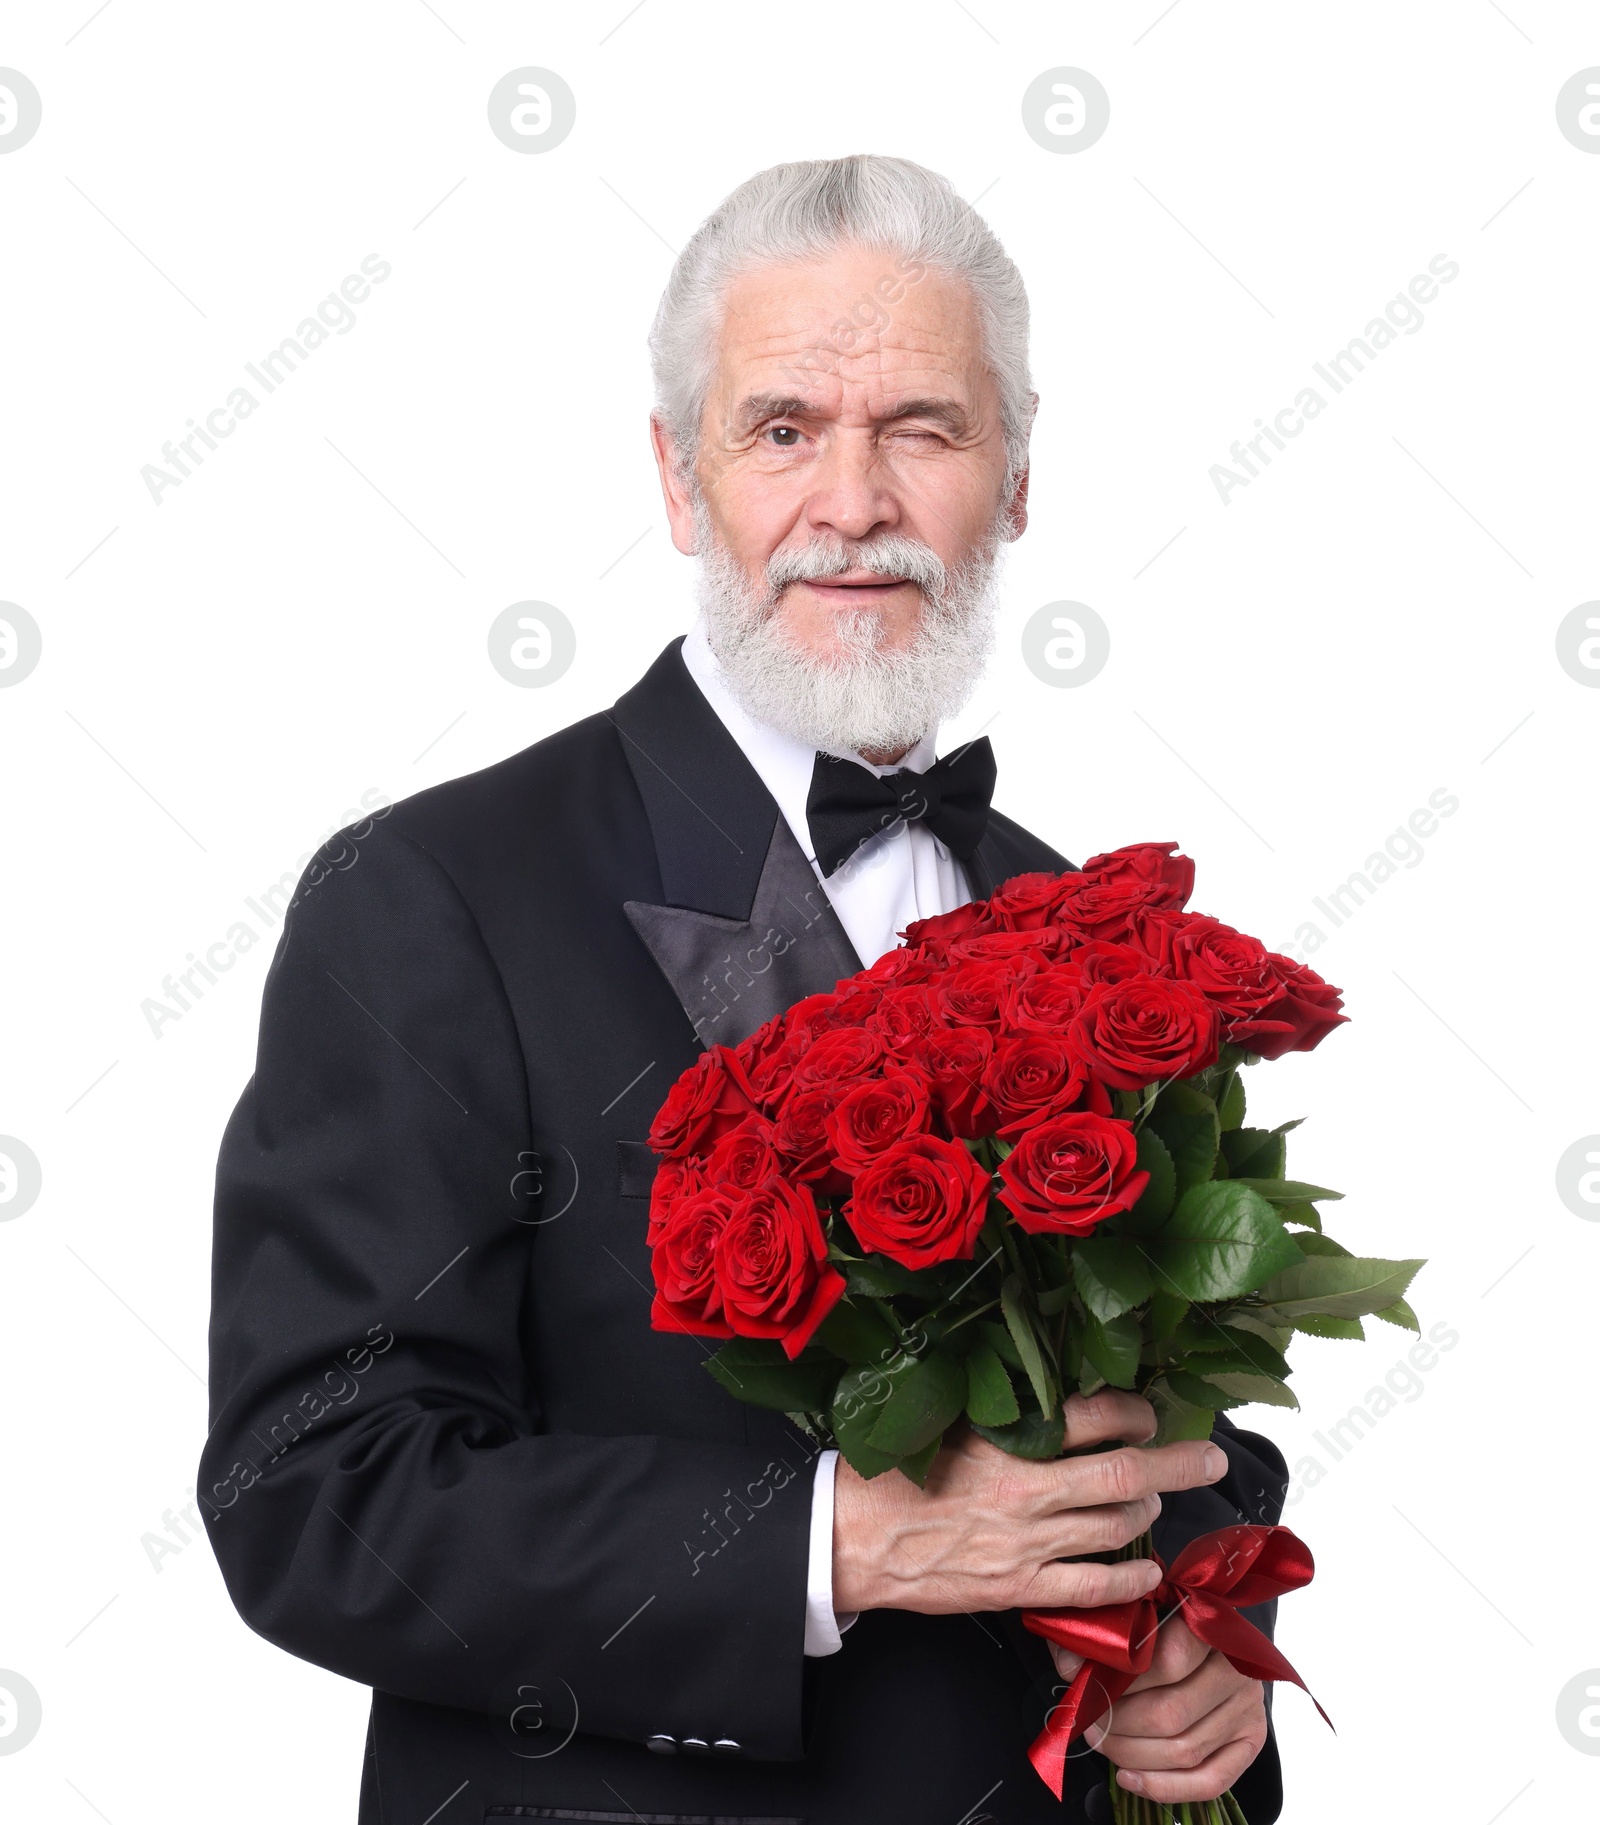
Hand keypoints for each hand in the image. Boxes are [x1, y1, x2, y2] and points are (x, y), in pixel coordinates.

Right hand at [831, 1390, 1226, 1615]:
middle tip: (1209, 1456)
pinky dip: (1130, 1579)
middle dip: (1178, 1463)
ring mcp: (1027, 1543)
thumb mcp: (950, 1424)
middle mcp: (1027, 1490)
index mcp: (1008, 1440)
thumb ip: (1005, 1416)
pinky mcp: (1019, 1587)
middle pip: (1125, 1473)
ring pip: (1115, 1526)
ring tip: (1154, 1504)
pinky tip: (1146, 1571)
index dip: (1135, 1412)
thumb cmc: (896, 1472)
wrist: (854, 1537)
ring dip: (1147, 1512)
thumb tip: (1058, 1401)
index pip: (1094, 1416)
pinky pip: (1093, 1587)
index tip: (1150, 1412)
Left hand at [1050, 1615, 1267, 1804]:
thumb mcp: (1141, 1614)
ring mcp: (1248, 1709)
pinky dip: (1164, 1787)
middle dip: (1118, 1724)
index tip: (1086, 1685)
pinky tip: (1129, 1777)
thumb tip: (1068, 1665)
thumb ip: (1106, 1633)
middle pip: (1170, 1713)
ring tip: (1101, 1742)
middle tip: (1088, 1720)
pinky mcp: (1251, 1742)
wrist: (1217, 1638)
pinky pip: (1210, 1781)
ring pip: (1185, 1750)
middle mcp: (1236, 1670)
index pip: (1167, 1659)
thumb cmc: (1169, 1624)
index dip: (1120, 1679)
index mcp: (1211, 1627)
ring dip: (1132, 1754)